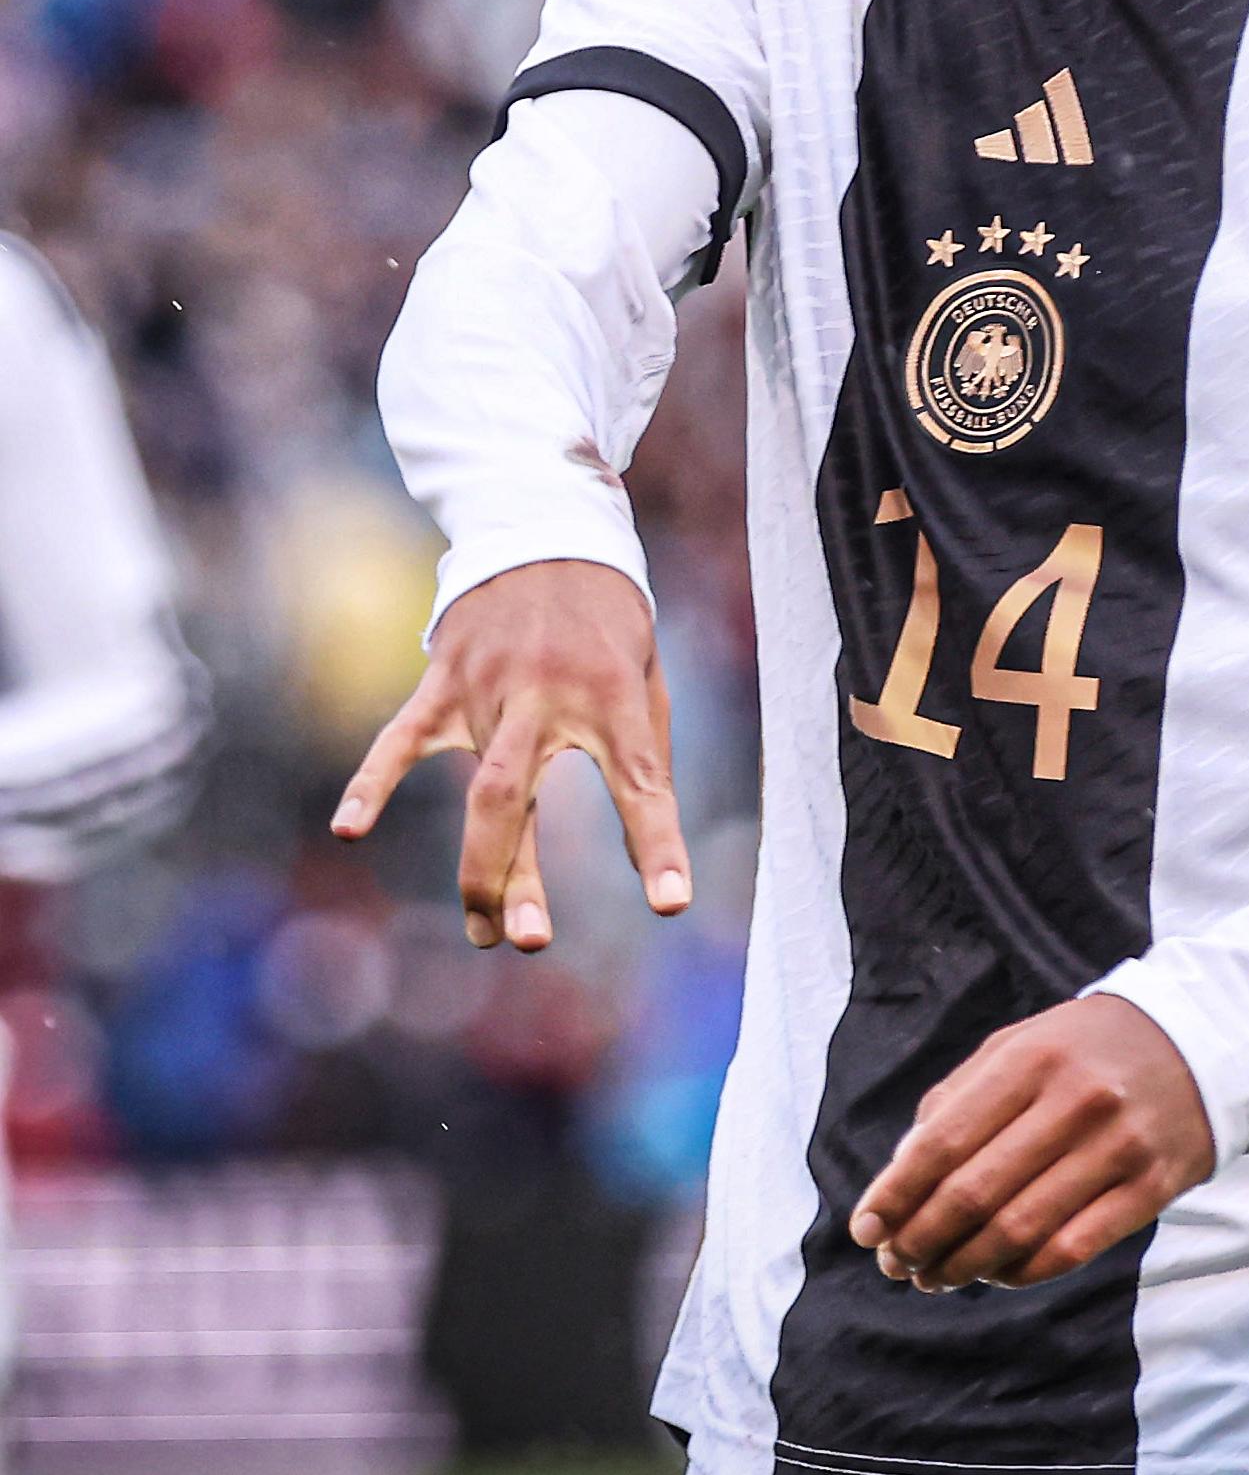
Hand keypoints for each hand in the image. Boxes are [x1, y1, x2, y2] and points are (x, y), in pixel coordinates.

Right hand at [330, 560, 689, 953]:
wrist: (547, 531)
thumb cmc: (608, 621)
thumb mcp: (645, 674)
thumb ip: (642, 747)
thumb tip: (645, 833)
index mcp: (611, 694)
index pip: (640, 781)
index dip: (658, 843)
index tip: (671, 903)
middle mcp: (545, 695)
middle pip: (518, 798)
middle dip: (518, 876)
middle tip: (527, 943)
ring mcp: (486, 689)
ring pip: (473, 788)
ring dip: (477, 866)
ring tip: (486, 933)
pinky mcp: (444, 681)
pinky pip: (401, 741)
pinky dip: (372, 784)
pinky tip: (350, 830)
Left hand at [849, 993, 1215, 1292]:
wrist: (1200, 1041)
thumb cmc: (1086, 1048)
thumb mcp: (1019, 1044)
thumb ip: (958, 1100)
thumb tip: (900, 1177)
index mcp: (1030, 1058)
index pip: (943, 1141)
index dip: (896, 1193)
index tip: (865, 1230)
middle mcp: (1074, 1101)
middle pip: (975, 1193)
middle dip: (921, 1239)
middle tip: (895, 1265)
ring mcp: (1117, 1148)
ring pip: (1019, 1231)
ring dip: (963, 1266)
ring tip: (933, 1278)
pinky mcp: (1151, 1189)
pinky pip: (1071, 1250)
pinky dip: (1021, 1274)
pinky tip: (995, 1275)